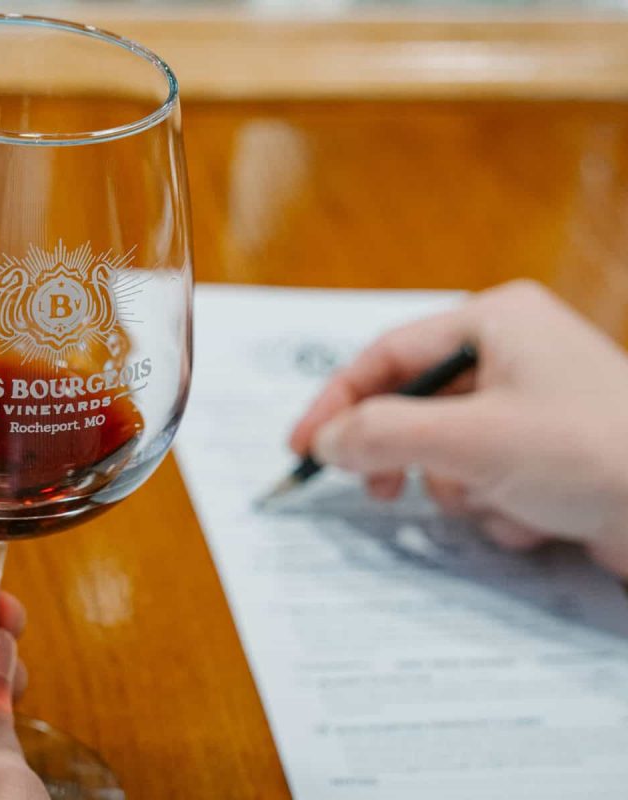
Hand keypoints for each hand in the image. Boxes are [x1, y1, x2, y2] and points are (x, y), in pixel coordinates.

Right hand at [291, 280, 627, 575]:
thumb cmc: (587, 452)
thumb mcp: (470, 440)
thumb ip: (382, 434)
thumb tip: (323, 441)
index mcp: (493, 321)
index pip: (387, 355)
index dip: (338, 402)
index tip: (304, 447)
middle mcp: (510, 353)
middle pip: (415, 405)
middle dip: (405, 455)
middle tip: (381, 492)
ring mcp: (530, 404)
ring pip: (447, 449)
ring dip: (461, 488)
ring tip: (497, 503)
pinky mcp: (546, 451)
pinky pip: (486, 475)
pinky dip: (497, 504)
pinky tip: (536, 517)